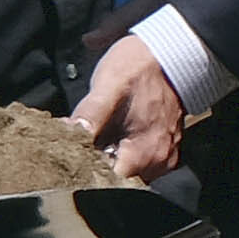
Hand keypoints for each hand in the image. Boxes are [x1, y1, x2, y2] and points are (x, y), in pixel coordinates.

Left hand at [71, 33, 193, 182]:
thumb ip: (89, 116)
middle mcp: (159, 161)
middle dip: (93, 170)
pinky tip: (107, 139)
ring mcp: (163, 156)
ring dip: (106, 163)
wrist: (173, 52)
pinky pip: (137, 163)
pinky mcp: (162, 147)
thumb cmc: (140, 68)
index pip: (109, 185)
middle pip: (118, 183)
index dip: (85, 176)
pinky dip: (119, 156)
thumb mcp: (109, 87)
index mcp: (145, 153)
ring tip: (89, 144)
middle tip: (73, 151)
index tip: (68, 162)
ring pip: (127, 174)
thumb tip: (66, 137)